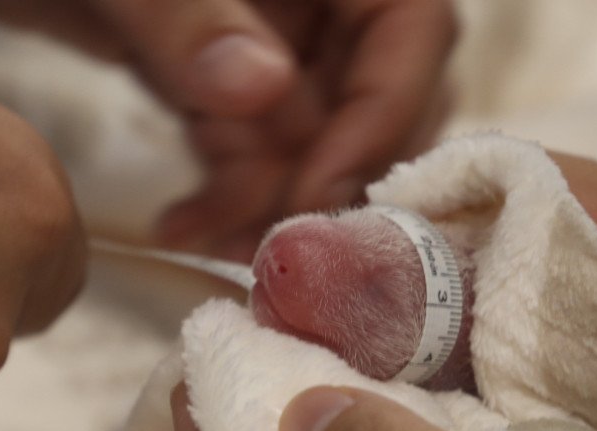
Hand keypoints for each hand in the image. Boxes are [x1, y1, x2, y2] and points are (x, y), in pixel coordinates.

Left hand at [0, 0, 456, 260]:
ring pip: (319, 140)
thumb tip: (263, 90)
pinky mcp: (232, 83)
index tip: (324, 192)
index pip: (414, 25)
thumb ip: (187, 16)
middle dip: (326, 174)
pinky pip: (263, 152)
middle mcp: (320, 0)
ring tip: (210, 242)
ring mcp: (278, 42)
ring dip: (271, 203)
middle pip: (378, 96)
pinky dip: (231, 197)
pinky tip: (182, 226)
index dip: (384, 114)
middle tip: (277, 242)